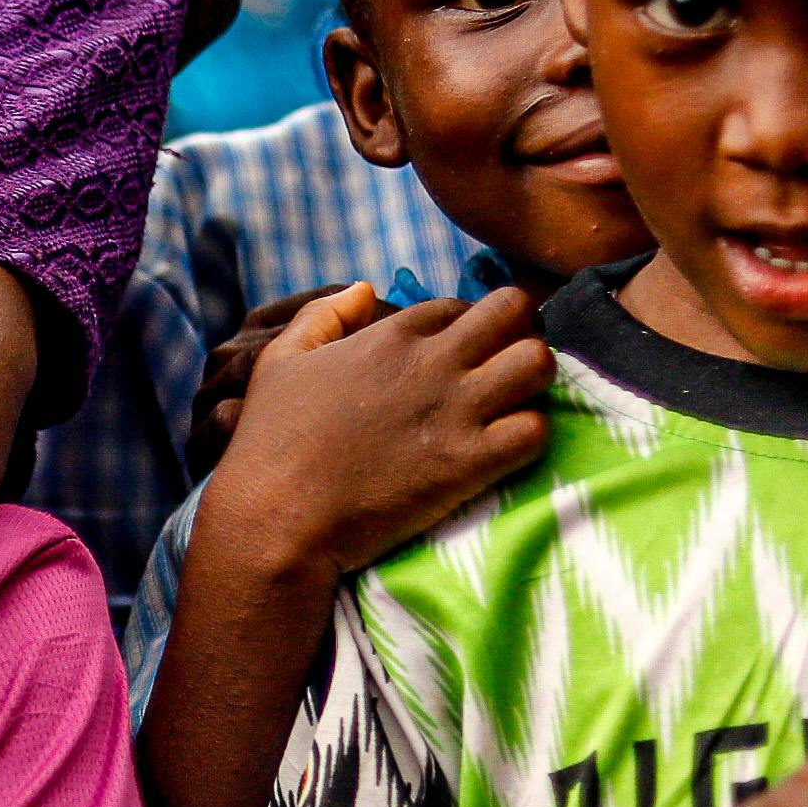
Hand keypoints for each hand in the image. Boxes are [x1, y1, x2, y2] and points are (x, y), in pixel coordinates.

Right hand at [210, 284, 553, 576]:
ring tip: (512, 404)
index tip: (455, 356)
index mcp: (389, 335)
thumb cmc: (269, 442)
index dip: (462, 327)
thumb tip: (365, 287)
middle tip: (502, 367)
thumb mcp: (279, 361)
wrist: (276, 519)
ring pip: (538, 362)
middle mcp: (431, 362)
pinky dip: (530, 437)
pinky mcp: (470, 463)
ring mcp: (455, 411)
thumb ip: (323, 315)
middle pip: (514, 312)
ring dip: (533, 380)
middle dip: (517, 332)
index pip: (457, 305)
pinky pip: (536, 429)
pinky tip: (504, 450)